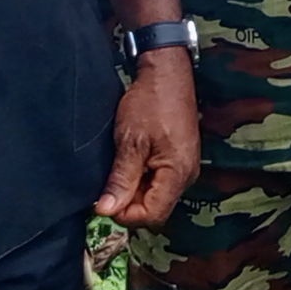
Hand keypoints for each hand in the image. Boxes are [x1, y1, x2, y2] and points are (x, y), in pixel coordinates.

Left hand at [95, 52, 197, 227]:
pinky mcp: (180, 160)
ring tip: (116, 173)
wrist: (167, 74)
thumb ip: (121, 179)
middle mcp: (187, 176)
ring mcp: (185, 168)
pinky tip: (128, 165)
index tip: (103, 202)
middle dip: (129, 204)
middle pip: (156, 208)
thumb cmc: (150, 103)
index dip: (126, 214)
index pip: (152, 214)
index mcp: (177, 173)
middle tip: (106, 188)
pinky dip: (142, 180)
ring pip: (156, 196)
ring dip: (134, 191)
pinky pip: (160, 182)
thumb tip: (107, 210)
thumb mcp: (130, 141)